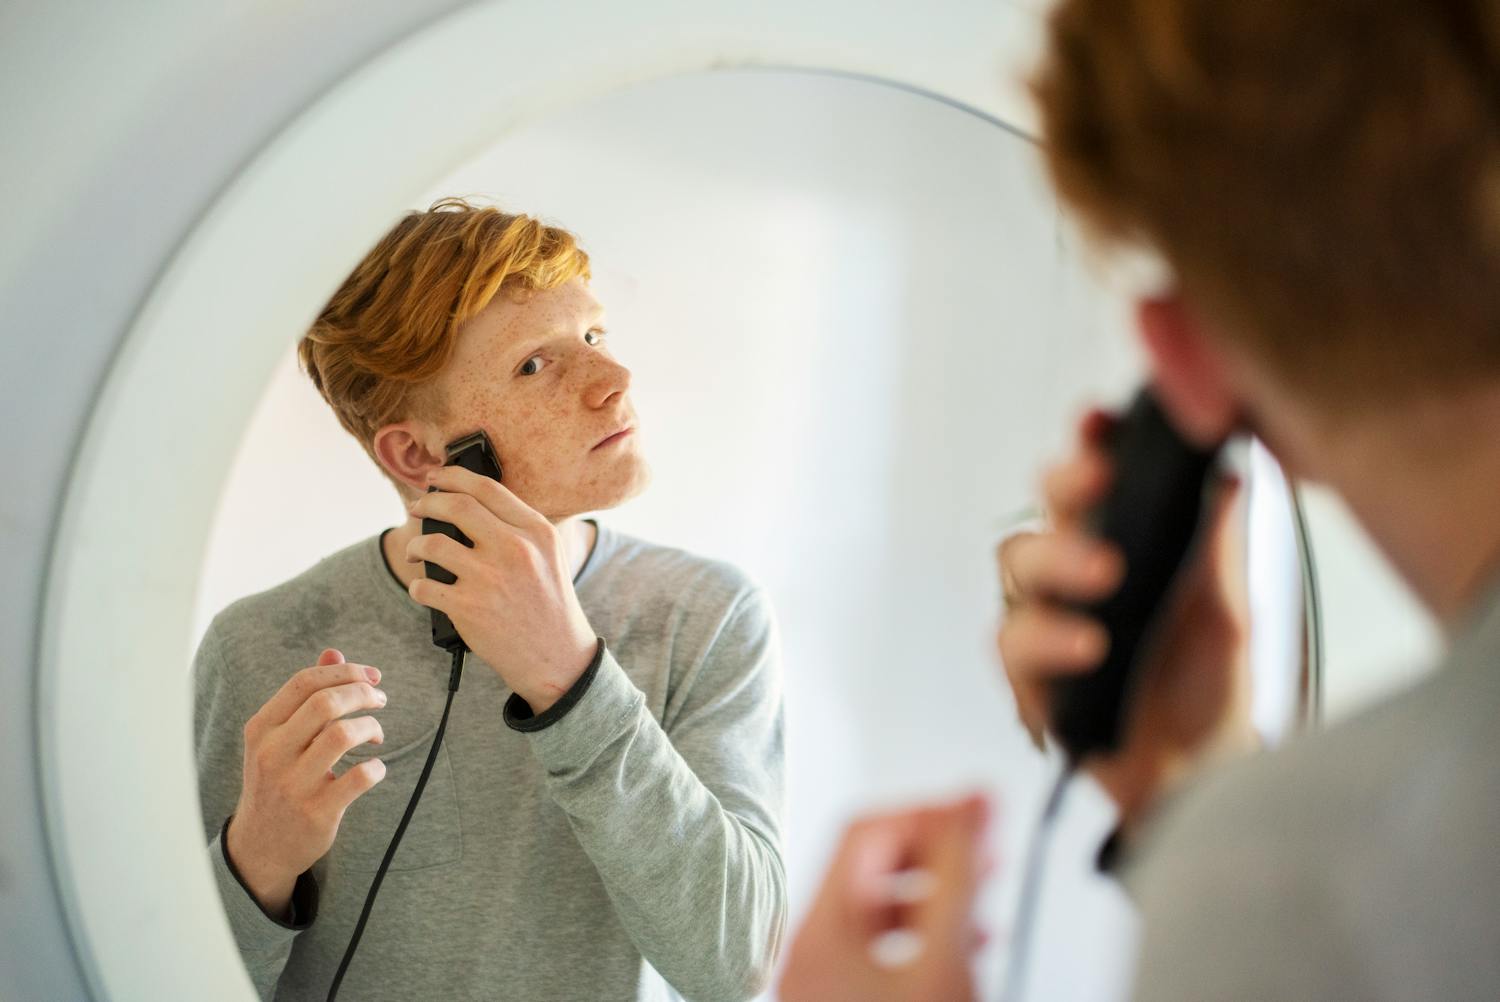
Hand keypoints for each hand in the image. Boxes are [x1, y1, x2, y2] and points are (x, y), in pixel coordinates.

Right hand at [227, 649, 387, 917]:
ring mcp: (293, 784)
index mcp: (261, 728)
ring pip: (342, 735)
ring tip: (376, 732)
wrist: (260, 845)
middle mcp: (272, 753)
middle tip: (380, 699)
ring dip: (370, 726)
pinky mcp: (317, 811)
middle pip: (325, 703)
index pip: (303, 682)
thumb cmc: (276, 779)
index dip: (344, 671)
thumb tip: (334, 653)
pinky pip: (359, 777)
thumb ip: (305, 695)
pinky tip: (376, 768)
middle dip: (362, 693)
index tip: (371, 676)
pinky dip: (377, 767)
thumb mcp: (278, 737)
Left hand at [404, 465, 596, 712]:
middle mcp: (514, 548)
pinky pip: (424, 586)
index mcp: (536, 531)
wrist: (557, 657)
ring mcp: (490, 578)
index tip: (435, 477)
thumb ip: (518, 526)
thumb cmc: (549, 604)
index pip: (487, 488)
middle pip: (456, 506)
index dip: (453, 476)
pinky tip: (424, 588)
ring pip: (432, 543)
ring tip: (415, 551)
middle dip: (427, 502)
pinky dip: (418, 586)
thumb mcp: (549, 555)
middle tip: (416, 507)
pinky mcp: (469, 608)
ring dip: (414, 544)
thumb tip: (469, 500)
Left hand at [779, 795, 990, 1001]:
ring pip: (886, 911)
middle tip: (985, 845)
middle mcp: (811, 956)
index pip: (863, 834)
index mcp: (815, 936)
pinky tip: (971, 941)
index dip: (924, 815)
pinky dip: (930, 935)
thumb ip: (958, 873)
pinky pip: (890, 950)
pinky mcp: (852, 1000)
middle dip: (937, 852)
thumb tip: (973, 804)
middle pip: (874, 869)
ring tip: (984, 892)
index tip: (973, 813)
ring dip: (940, 894)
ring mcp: (829, 982)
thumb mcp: (942, 953)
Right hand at [995, 409, 1252, 829]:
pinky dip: (1049, 638)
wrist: (1202, 785)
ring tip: (1104, 574)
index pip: (1091, 482)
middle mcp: (1071, 578)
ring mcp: (1044, 625)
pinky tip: (1088, 644)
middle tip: (1097, 479)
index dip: (1088, 444)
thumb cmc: (1209, 698)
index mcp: (1118, 546)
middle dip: (1065, 486)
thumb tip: (1228, 472)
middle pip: (1043, 508)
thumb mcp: (1229, 612)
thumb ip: (1218, 547)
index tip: (1098, 420)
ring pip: (1015, 567)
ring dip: (1056, 561)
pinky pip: (1013, 644)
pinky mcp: (1028, 680)